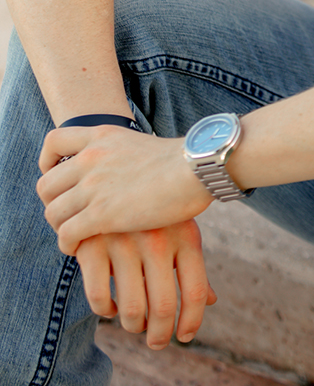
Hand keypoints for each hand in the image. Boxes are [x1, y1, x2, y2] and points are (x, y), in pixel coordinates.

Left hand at [37, 124, 212, 254]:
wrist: (195, 168)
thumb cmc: (179, 161)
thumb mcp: (139, 143)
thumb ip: (119, 154)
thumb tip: (119, 169)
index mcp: (101, 136)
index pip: (53, 142)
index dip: (46, 162)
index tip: (56, 176)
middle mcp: (91, 158)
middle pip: (45, 185)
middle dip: (52, 204)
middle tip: (68, 215)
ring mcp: (94, 185)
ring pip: (53, 213)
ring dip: (60, 228)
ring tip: (75, 236)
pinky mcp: (102, 214)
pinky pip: (66, 234)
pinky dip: (67, 245)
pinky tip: (79, 249)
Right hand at [76, 222, 216, 348]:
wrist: (112, 171)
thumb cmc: (155, 210)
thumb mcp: (179, 228)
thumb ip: (191, 265)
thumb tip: (212, 301)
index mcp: (186, 234)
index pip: (196, 292)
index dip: (192, 321)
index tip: (185, 337)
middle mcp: (158, 239)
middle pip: (163, 307)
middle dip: (160, 335)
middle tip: (158, 342)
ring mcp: (124, 241)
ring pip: (131, 310)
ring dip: (134, 326)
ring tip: (136, 323)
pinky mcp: (92, 245)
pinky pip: (100, 298)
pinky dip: (106, 311)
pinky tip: (111, 306)